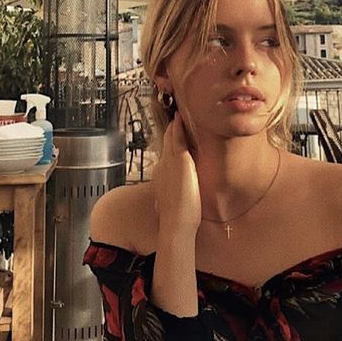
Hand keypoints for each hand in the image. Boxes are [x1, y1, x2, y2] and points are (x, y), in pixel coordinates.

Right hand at [153, 111, 200, 234]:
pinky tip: (179, 118)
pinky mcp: (180, 160)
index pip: (164, 156)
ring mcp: (169, 162)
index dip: (167, 146)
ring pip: (170, 139)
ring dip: (173, 127)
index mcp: (162, 176)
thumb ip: (170, 198)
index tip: (170, 139)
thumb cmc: (177, 220)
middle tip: (173, 119)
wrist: (175, 225)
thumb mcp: (171, 204)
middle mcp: (162, 167)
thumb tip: (166, 202)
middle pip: (165, 144)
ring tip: (176, 115)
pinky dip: (178, 127)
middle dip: (169, 132)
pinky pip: (177, 138)